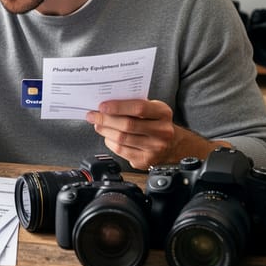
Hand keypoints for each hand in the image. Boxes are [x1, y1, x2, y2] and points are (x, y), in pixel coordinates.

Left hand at [87, 99, 228, 169]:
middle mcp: (162, 131)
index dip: (118, 107)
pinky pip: (121, 151)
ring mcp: (154, 148)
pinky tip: (108, 136)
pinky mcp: (145, 161)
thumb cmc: (156, 122)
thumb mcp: (152, 108)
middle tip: (92, 115)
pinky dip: (110, 142)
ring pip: (122, 139)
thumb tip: (106, 104)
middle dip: (105, 120)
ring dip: (105, 131)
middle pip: (127, 125)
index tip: (102, 106)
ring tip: (97, 124)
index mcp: (163, 113)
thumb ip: (133, 105)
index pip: (138, 108)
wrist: (173, 144)